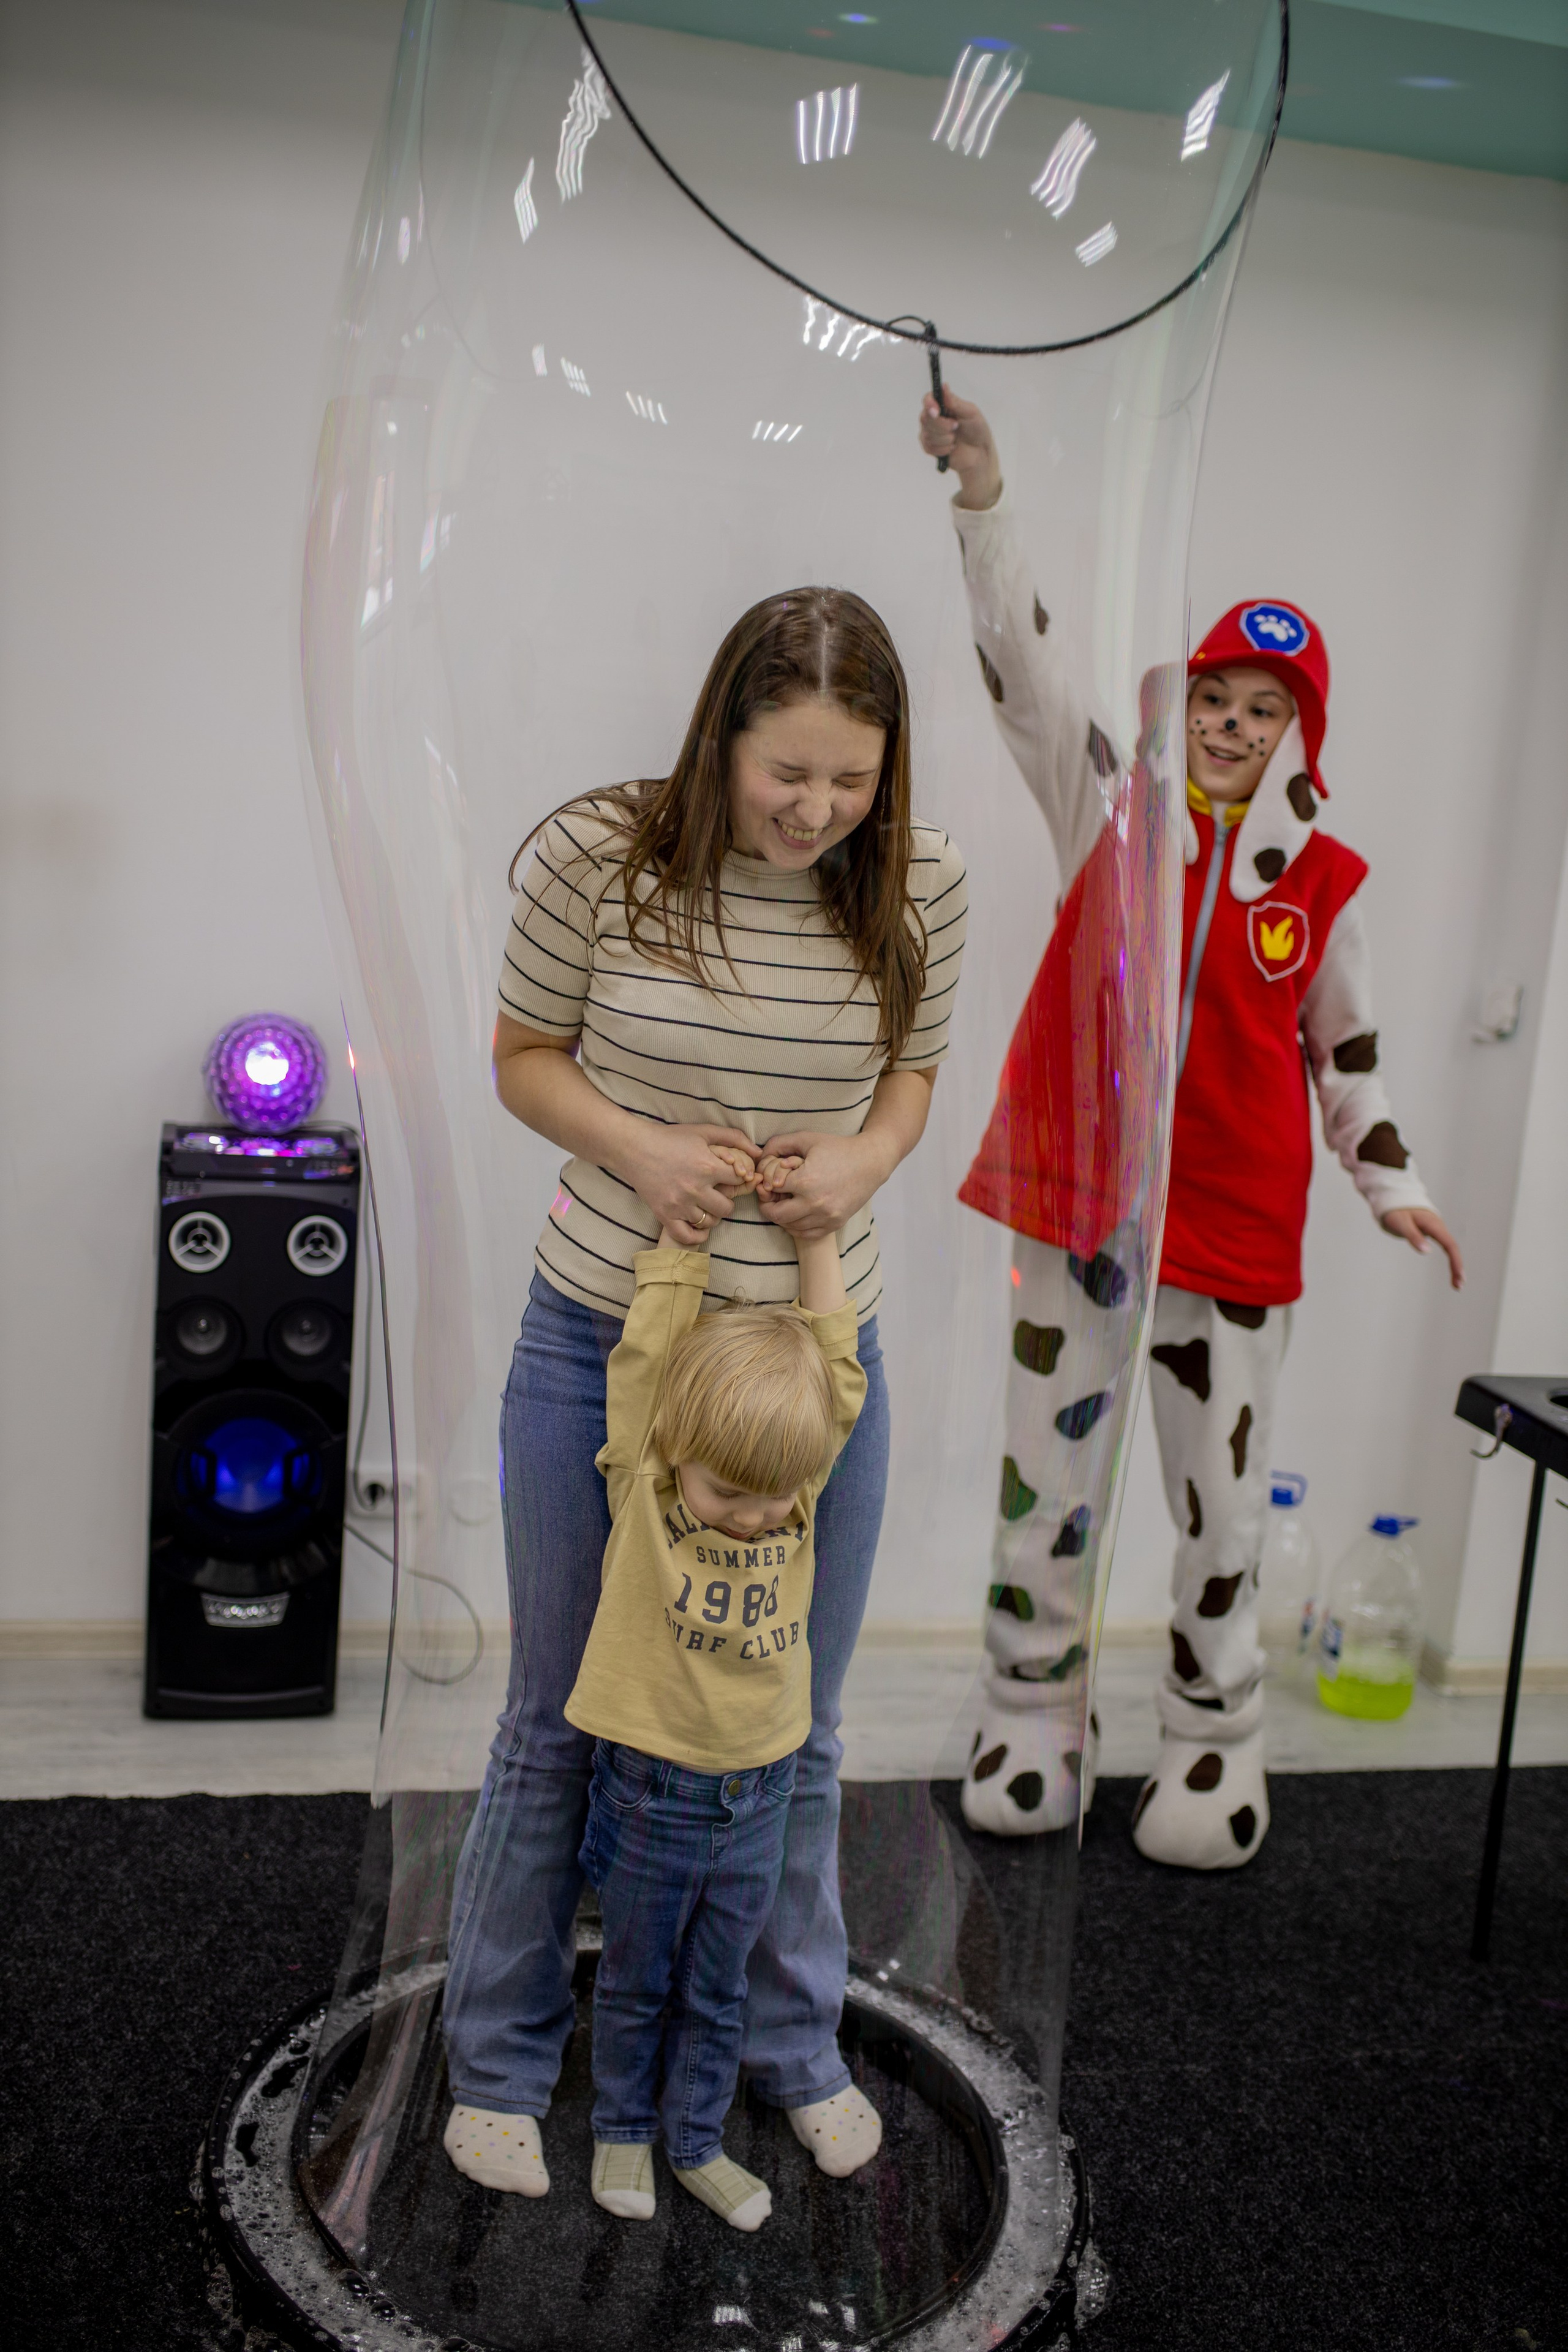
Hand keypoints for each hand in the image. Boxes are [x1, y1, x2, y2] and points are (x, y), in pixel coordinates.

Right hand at [619, 1122, 756, 1247]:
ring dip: (712, 1215)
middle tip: (718, 1193)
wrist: (634, 1148)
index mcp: (707, 1166)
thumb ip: (733, 1138)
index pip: (740, 1181)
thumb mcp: (703, 1131)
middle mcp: (695, 1188)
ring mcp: (679, 1205)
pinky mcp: (664, 1215)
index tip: (732, 1176)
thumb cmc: (670, 1138)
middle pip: (728, 1207)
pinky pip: (688, 1236)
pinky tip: (698, 1224)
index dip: (740, 1178)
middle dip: (727, 1200)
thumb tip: (758, 1152)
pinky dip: (697, 1235)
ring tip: (705, 1204)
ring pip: (710, 1222)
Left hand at [753, 1129, 889, 1240]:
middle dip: (767, 1206)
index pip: (771, 1189)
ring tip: (784, 1204)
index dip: (765, 1185)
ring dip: (782, 1217)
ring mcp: (827, 1216)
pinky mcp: (835, 1224)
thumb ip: (779, 1144)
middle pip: (777, 1215)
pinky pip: (807, 1234)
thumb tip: (760, 1155)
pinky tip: (796, 1215)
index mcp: (806, 1181)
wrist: (870, 1162)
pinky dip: (796, 1227)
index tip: (766, 1183)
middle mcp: (815, 1203)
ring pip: (790, 1227)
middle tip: (768, 1198)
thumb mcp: (807, 1139)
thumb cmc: (838, 1148)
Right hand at [918, 386, 1002, 510]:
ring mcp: (930, 433)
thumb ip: (955, 402)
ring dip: (944, 438)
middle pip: (925, 418)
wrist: (980, 454)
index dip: (929, 404)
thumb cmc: (978, 430)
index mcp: (944, 405)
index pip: (928, 399)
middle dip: (941, 425)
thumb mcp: (971, 412)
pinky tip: (951, 448)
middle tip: (956, 426)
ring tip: (955, 439)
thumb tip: (943, 387)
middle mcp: (934, 417)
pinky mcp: (930, 447)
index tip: (936, 411)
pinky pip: (928, 447)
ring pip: (927, 434)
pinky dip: (942, 449)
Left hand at [1381, 1206, 1463, 1289]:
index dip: (1455, 1261)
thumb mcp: (1401, 1223)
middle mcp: (1438, 1227)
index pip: (1450, 1245)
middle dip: (1457, 1267)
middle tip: (1458, 1286)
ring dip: (1455, 1265)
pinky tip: (1451, 1271)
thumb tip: (1427, 1251)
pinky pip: (1446, 1247)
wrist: (1393, 1198)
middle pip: (1453, 1249)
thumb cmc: (1395, 1211)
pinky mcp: (1432, 1232)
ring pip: (1450, 1249)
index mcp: (1433, 1224)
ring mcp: (1437, 1230)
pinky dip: (1450, 1260)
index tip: (1459, 1276)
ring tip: (1456, 1284)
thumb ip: (1413, 1236)